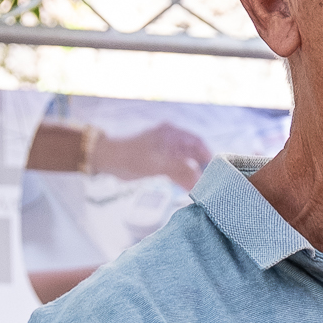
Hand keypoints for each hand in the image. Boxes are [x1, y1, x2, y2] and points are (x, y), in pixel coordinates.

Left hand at [89, 122, 210, 189]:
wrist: (106, 159)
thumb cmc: (130, 156)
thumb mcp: (158, 164)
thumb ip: (181, 172)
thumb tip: (200, 182)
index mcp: (172, 133)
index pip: (197, 142)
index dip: (208, 156)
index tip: (216, 170)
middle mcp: (170, 140)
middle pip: (193, 154)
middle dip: (201, 168)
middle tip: (210, 183)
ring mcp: (164, 151)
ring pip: (185, 163)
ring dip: (191, 175)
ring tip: (199, 189)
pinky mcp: (158, 162)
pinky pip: (175, 170)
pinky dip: (182, 179)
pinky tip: (186, 189)